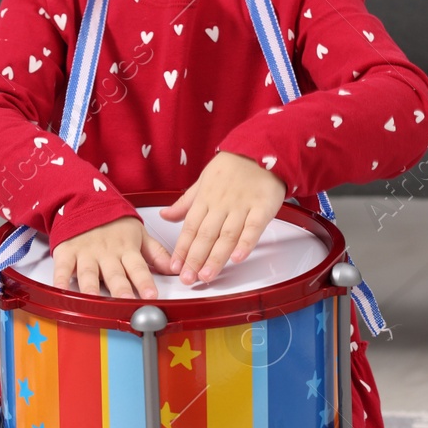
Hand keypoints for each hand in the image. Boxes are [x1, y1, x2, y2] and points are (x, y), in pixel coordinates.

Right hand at [52, 216, 175, 299]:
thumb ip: (156, 253)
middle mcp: (107, 254)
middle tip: (126, 300)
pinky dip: (60, 279)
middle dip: (120, 288)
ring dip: (91, 287)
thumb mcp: (139, 234)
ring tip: (94, 299)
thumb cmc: (113, 222)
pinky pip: (62, 268)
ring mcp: (85, 253)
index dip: (144, 281)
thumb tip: (175, 269)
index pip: (138, 267)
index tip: (151, 295)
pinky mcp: (66, 252)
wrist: (85, 200)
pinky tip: (61, 290)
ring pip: (89, 273)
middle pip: (114, 273)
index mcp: (126, 249)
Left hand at [160, 151, 286, 284]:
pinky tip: (237, 258)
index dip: (181, 249)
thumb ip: (186, 203)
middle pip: (206, 235)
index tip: (174, 267)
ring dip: (216, 257)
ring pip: (227, 235)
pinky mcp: (263, 206)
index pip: (190, 228)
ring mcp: (242, 206)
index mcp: (205, 198)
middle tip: (187, 278)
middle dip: (194, 259)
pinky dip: (245, 243)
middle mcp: (221, 204)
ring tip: (206, 275)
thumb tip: (164, 215)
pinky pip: (253, 227)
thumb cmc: (233, 167)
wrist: (261, 149)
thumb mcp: (203, 180)